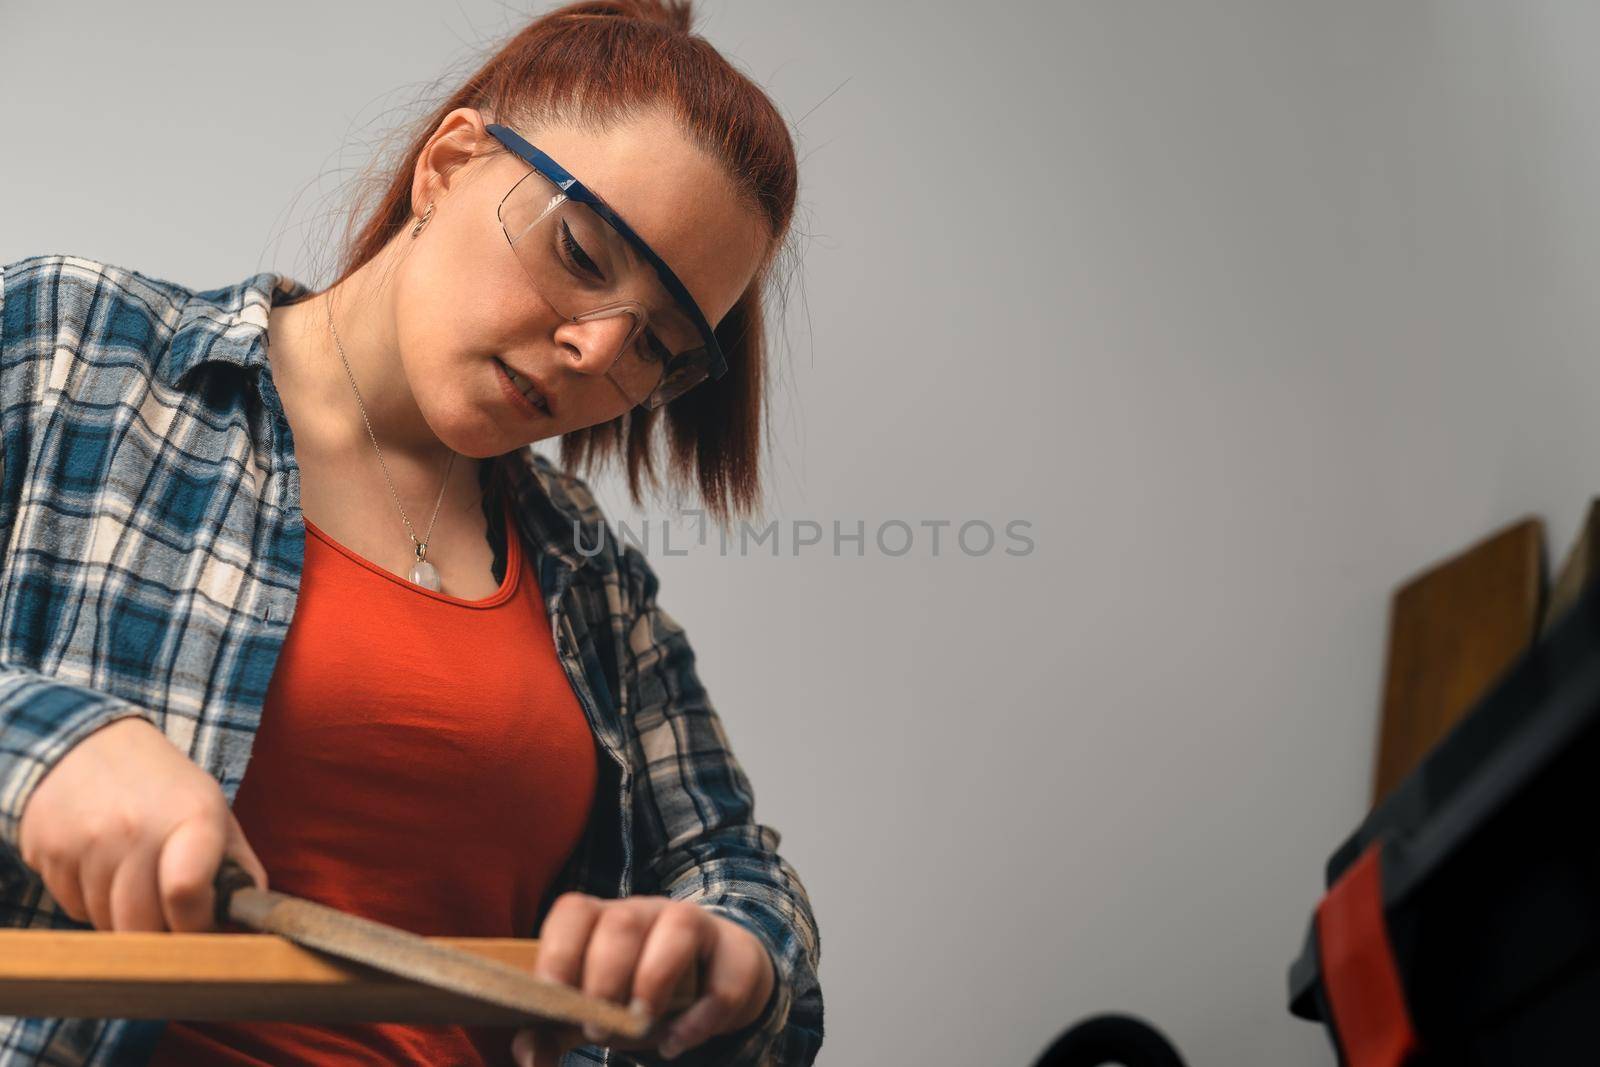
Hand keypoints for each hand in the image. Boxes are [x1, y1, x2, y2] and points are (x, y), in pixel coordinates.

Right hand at [16, 716, 268, 931]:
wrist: (88, 744)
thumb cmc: (164, 788)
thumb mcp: (213, 811)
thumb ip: (237, 866)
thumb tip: (249, 915)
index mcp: (193, 817)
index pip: (186, 893)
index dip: (194, 925)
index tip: (197, 923)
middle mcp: (137, 828)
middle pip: (141, 926)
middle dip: (158, 932)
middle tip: (164, 909)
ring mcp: (88, 841)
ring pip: (105, 923)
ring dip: (121, 917)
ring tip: (131, 876)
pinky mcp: (48, 851)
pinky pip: (72, 908)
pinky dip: (88, 902)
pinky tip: (98, 867)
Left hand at [511, 893, 775, 1065]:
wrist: (714, 983)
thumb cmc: (637, 995)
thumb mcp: (592, 1011)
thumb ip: (552, 1032)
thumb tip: (527, 1056)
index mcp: (602, 920)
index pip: (574, 911)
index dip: (558, 950)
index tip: (551, 996)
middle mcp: (647, 913)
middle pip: (623, 920)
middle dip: (605, 977)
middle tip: (598, 1029)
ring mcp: (695, 927)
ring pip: (679, 926)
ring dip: (655, 979)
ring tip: (640, 1027)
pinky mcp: (736, 956)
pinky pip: (724, 978)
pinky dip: (699, 1018)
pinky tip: (675, 1043)